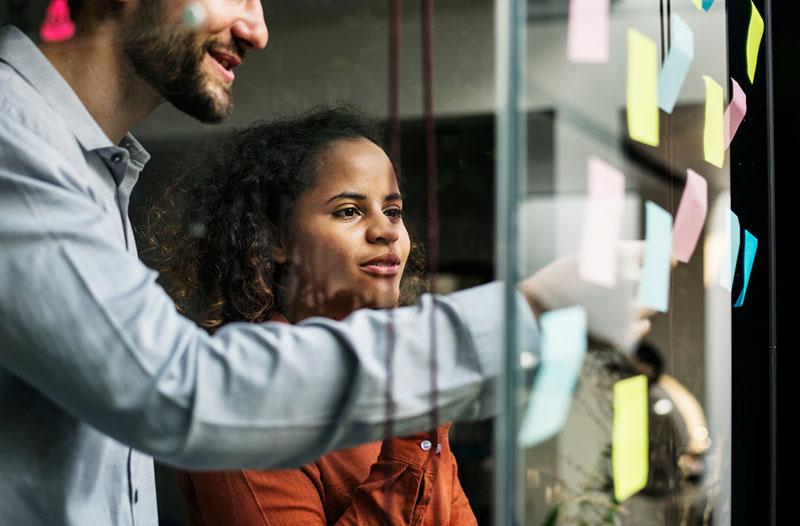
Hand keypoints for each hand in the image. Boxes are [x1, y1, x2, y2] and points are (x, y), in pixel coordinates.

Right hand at [518, 241, 655, 350]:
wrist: (536, 316)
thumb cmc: (561, 282)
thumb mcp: (591, 257)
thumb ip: (629, 255)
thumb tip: (671, 256)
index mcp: (622, 256)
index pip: (659, 253)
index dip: (662, 256)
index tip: (666, 259)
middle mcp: (630, 281)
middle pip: (657, 281)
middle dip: (646, 282)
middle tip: (620, 286)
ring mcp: (628, 310)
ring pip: (650, 305)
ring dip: (635, 302)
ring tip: (606, 304)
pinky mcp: (625, 336)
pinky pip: (642, 326)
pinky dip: (630, 322)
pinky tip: (607, 320)